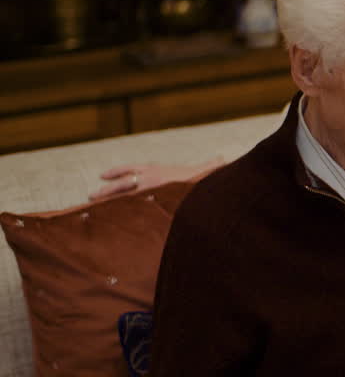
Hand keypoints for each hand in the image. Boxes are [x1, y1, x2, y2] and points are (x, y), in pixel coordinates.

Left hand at [90, 159, 222, 200]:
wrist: (206, 184)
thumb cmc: (207, 178)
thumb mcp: (205, 170)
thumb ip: (210, 165)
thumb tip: (222, 159)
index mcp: (157, 170)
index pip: (131, 169)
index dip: (116, 172)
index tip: (103, 175)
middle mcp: (149, 178)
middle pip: (122, 183)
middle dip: (106, 190)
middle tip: (92, 196)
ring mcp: (149, 189)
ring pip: (122, 195)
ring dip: (108, 200)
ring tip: (94, 206)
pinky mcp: (151, 200)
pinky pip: (131, 206)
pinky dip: (119, 210)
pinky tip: (110, 217)